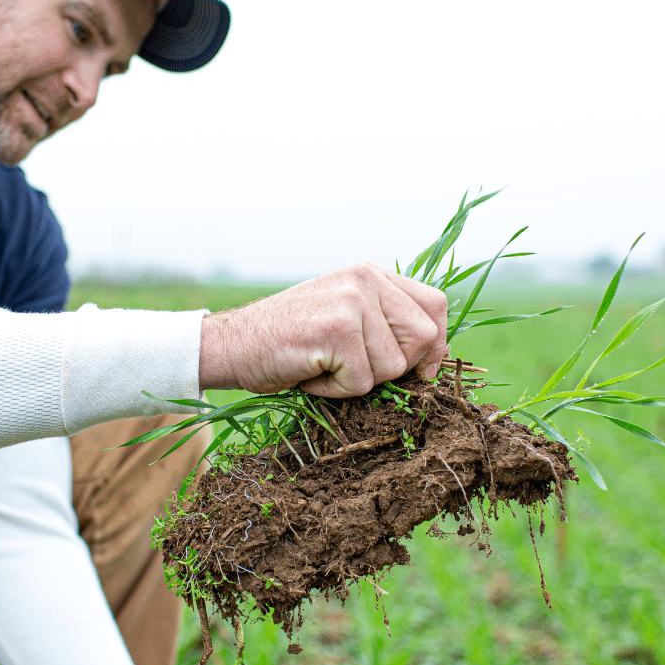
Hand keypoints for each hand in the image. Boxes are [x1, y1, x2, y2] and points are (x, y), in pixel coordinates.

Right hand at [199, 262, 447, 396]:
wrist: (229, 345)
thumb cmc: (287, 340)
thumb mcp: (343, 316)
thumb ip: (383, 321)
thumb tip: (433, 355)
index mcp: (371, 273)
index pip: (434, 306)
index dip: (436, 345)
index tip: (422, 371)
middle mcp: (365, 279)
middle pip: (423, 338)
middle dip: (396, 368)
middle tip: (354, 368)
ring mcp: (352, 301)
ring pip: (393, 367)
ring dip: (359, 381)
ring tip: (323, 365)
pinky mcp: (338, 330)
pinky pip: (362, 383)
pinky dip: (335, 391)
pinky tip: (309, 372)